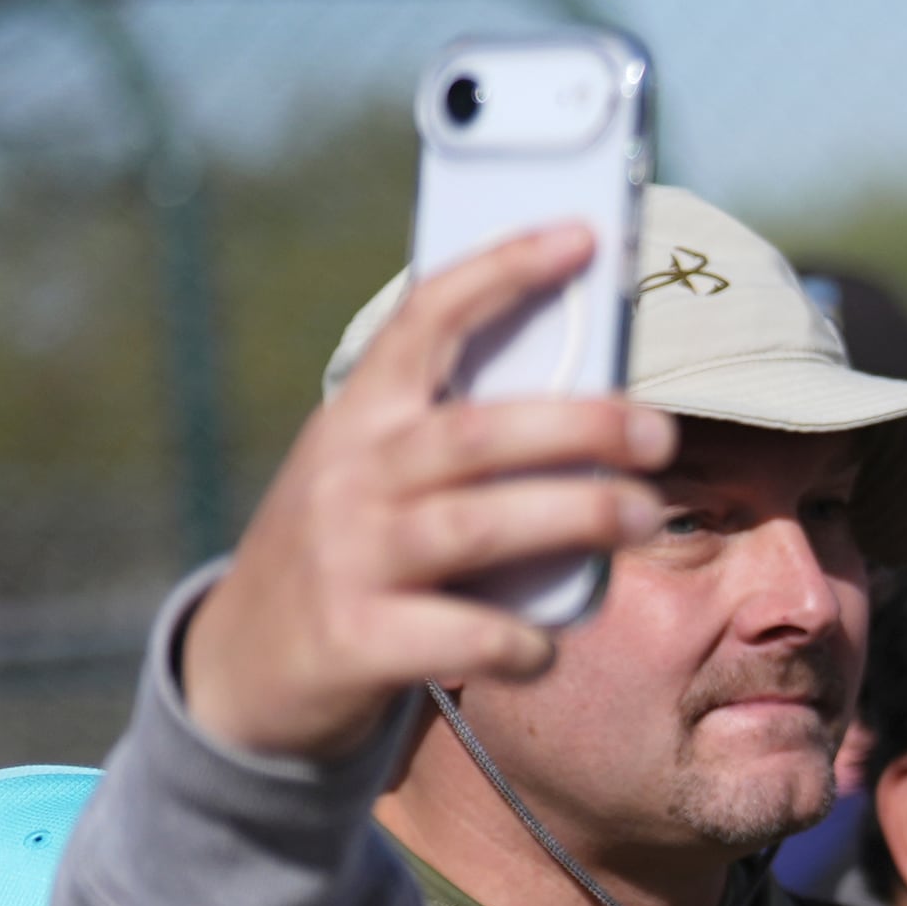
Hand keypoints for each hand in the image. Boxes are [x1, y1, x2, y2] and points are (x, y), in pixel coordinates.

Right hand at [184, 224, 671, 761]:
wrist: (244, 667)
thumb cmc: (353, 550)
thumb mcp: (378, 473)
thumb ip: (458, 437)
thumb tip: (601, 406)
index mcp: (361, 416)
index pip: (427, 321)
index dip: (505, 273)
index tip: (583, 237)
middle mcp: (350, 475)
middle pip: (479, 433)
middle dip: (581, 425)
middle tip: (662, 433)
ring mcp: (350, 556)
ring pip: (478, 527)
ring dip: (575, 517)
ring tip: (645, 517)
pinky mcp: (355, 639)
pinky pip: (464, 634)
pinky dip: (521, 639)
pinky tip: (550, 642)